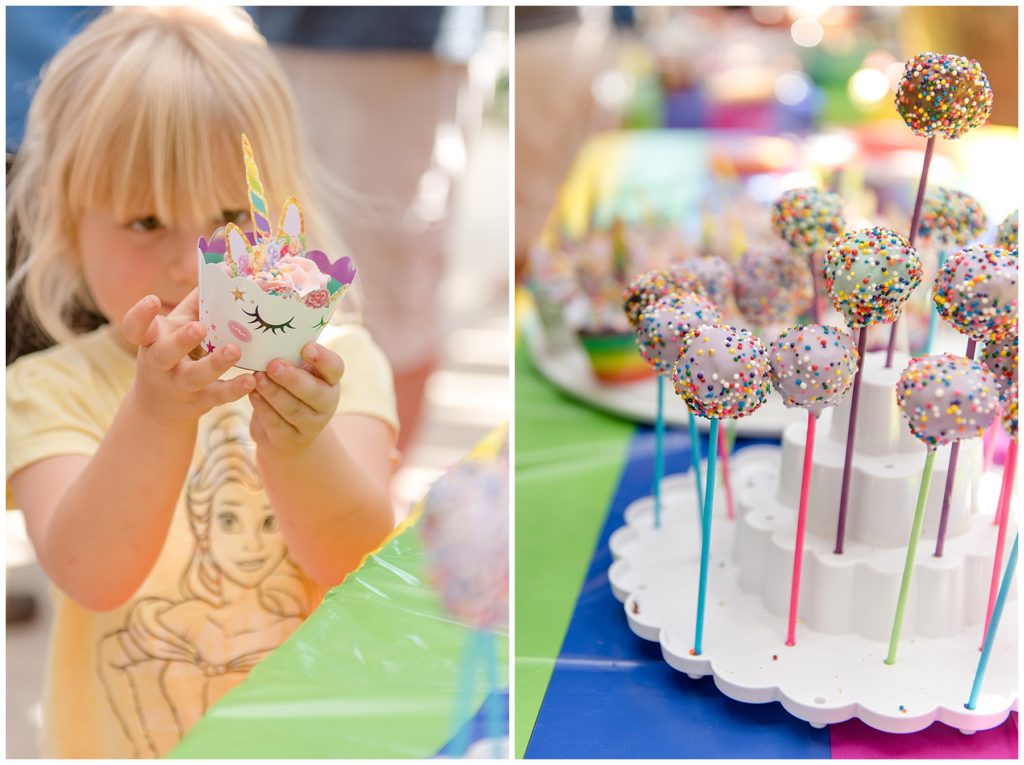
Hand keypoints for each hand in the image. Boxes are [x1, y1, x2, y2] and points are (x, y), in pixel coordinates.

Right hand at [122, 290, 255, 427]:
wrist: (160, 406)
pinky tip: (251, 380)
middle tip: (199, 328)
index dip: (140, 315)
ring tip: (234, 351)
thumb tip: (224, 269)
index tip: (152, 300)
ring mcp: (178, 384)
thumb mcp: (176, 327)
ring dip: (214, 365)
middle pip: (164, 354)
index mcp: (152, 340)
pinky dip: (234, 390)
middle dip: (180, 341)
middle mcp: (160, 363)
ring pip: (193, 377)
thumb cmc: (174, 352)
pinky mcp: (199, 401)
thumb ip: (196, 302)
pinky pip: (217, 396)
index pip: (135, 328)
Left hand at [248, 342, 343, 455]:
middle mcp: (326, 403)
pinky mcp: (291, 439)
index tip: (306, 347)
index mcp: (330, 380)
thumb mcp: (298, 372)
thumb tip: (270, 322)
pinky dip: (263, 409)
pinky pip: (277, 424)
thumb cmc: (290, 389)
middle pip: (314, 392)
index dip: (323, 359)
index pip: (335, 368)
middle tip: (273, 365)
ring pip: (293, 410)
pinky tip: (252, 395)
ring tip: (257, 378)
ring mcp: (311, 424)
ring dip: (274, 393)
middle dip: (293, 378)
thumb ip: (291, 355)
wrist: (287, 432)